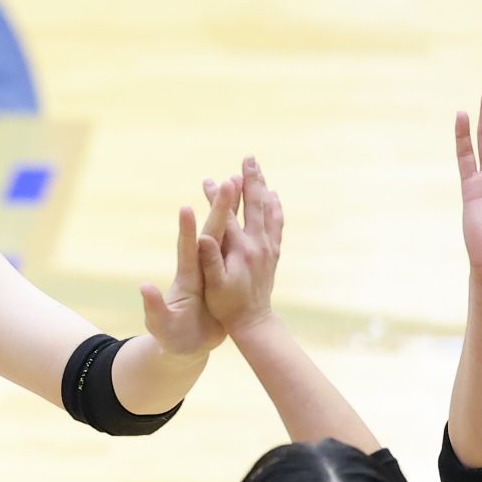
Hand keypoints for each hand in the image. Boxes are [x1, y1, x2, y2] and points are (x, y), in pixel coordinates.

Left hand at [141, 184, 234, 355]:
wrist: (183, 347)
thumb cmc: (170, 338)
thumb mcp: (161, 324)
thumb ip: (154, 307)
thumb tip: (144, 287)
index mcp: (186, 280)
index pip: (188, 251)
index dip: (188, 231)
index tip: (188, 207)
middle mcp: (198, 269)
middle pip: (210, 234)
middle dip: (219, 209)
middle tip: (229, 180)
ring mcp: (212, 272)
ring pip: (225, 237)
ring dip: (232, 212)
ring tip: (241, 184)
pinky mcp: (223, 278)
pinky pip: (235, 250)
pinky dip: (243, 232)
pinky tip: (253, 216)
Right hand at [197, 156, 282, 333]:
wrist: (253, 321)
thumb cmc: (227, 305)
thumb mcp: (214, 285)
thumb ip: (210, 260)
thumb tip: (204, 237)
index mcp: (240, 250)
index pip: (227, 216)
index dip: (218, 196)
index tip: (209, 179)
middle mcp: (258, 244)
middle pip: (254, 205)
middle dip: (249, 181)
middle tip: (247, 159)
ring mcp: (268, 247)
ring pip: (267, 210)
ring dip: (262, 188)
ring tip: (258, 169)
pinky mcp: (272, 253)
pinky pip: (276, 224)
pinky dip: (275, 207)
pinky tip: (273, 196)